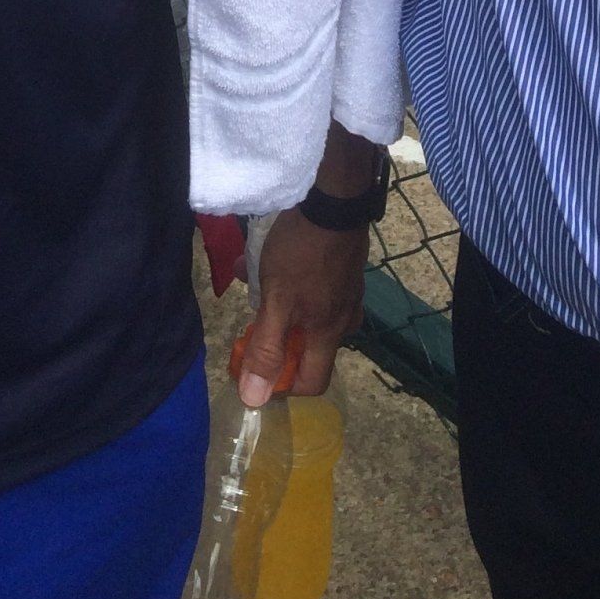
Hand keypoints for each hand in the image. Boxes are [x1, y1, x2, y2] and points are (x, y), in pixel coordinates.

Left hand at [236, 207, 366, 406]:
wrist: (334, 199)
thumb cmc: (303, 254)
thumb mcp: (277, 302)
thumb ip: (267, 349)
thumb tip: (254, 399)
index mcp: (329, 333)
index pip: (313, 383)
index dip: (283, 385)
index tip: (256, 367)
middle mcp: (343, 318)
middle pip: (308, 348)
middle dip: (276, 338)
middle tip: (253, 320)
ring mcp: (346, 291)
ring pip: (309, 314)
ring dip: (279, 306)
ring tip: (254, 283)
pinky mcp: (342, 267)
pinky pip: (313, 288)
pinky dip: (289, 282)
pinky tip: (266, 258)